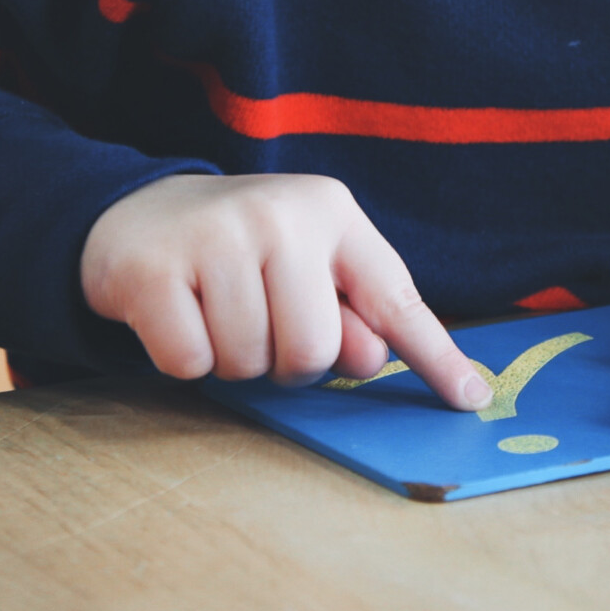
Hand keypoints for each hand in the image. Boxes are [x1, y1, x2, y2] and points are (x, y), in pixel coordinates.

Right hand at [80, 172, 489, 409]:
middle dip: (287, 363)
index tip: (472, 399)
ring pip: (250, 363)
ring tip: (216, 313)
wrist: (137, 211)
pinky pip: (190, 364)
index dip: (435, 354)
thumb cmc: (240, 250)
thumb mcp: (305, 265)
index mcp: (331, 211)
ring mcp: (214, 236)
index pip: (394, 296)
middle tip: (261, 325)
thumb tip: (372, 364)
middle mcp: (280, 214)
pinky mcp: (153, 268)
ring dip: (233, 361)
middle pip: (314, 352)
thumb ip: (348, 313)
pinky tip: (175, 312)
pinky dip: (183, 361)